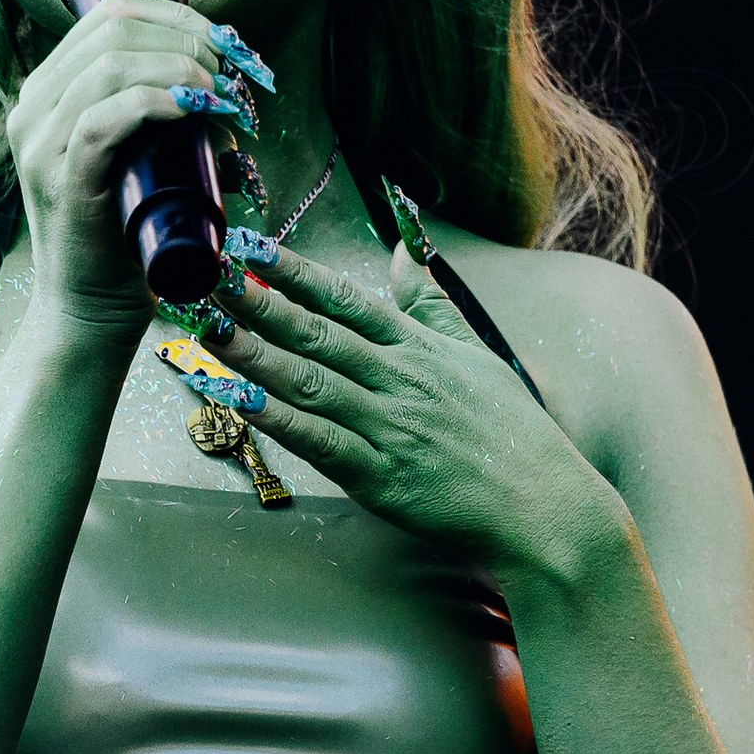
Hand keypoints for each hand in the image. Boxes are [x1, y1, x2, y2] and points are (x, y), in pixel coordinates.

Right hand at [1, 0, 252, 329]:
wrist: (89, 310)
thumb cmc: (124, 235)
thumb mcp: (139, 155)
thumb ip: (160, 114)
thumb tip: (227, 81)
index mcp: (49, 91)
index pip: (111, 14)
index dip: (177, 15)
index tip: (226, 45)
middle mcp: (33, 106)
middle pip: (115, 28)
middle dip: (188, 38)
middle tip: (235, 73)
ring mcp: (41, 142)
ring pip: (111, 64)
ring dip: (182, 67)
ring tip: (225, 97)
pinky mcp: (61, 178)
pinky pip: (105, 117)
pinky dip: (158, 101)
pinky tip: (196, 109)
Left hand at [203, 232, 622, 581]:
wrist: (544, 507)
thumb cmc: (513, 433)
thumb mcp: (477, 355)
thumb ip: (431, 305)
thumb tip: (403, 252)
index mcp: (420, 349)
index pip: (346, 299)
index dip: (294, 271)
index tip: (249, 245)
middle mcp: (400, 381)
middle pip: (318, 333)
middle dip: (258, 303)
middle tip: (209, 275)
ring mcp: (389, 428)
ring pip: (310, 382)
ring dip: (255, 354)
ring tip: (209, 328)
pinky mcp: (381, 478)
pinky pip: (320, 443)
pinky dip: (279, 420)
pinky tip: (241, 400)